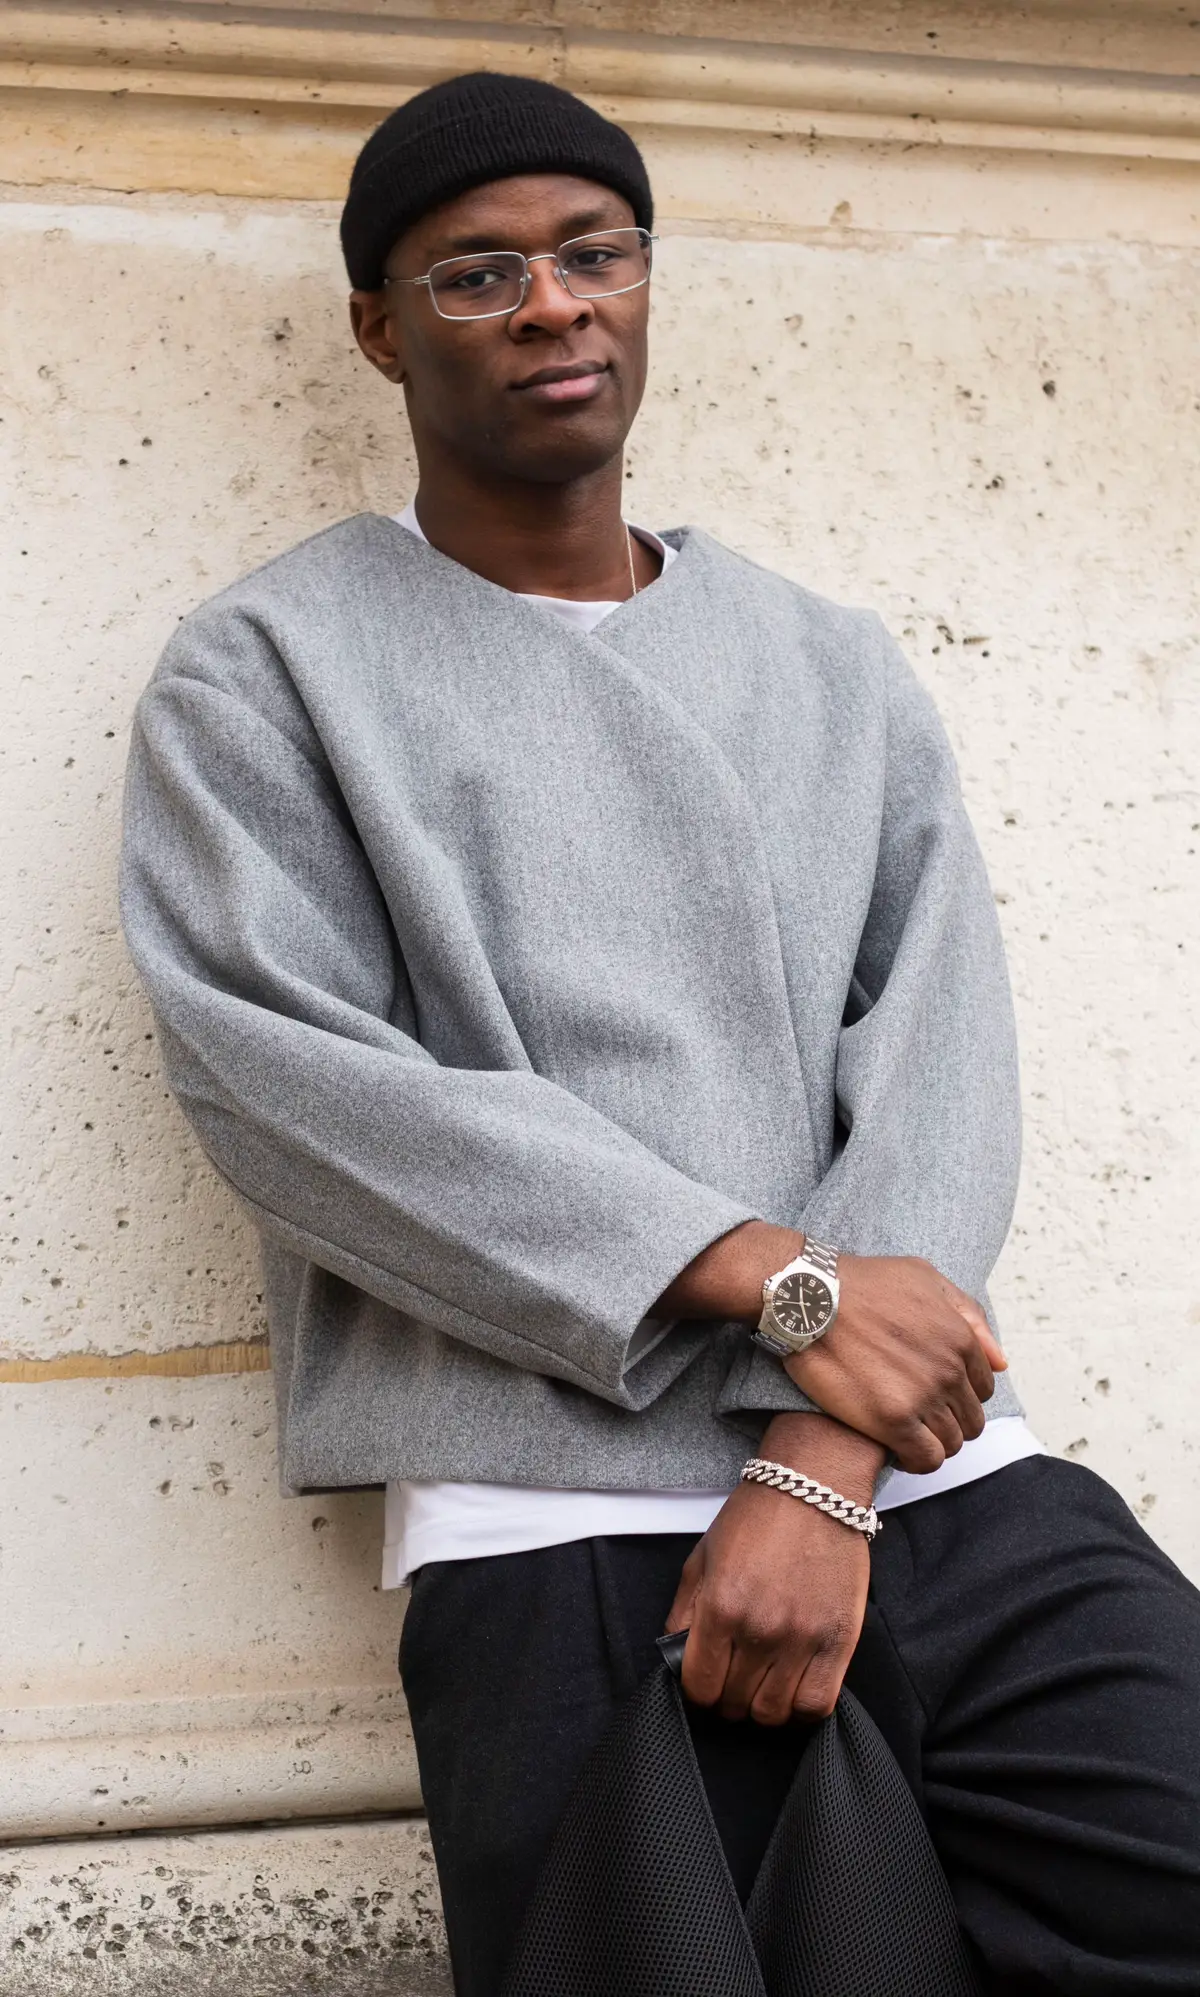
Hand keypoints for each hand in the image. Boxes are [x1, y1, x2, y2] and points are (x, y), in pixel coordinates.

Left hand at [665, 1414, 879, 1725]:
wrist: (813, 1488)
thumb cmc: (756, 1518)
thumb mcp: (702, 1558)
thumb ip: (683, 1612)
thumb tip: (676, 1655)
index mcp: (720, 1607)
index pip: (700, 1687)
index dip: (698, 1691)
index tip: (705, 1682)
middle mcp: (760, 1629)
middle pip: (735, 1704)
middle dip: (728, 1698)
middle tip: (734, 1679)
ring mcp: (802, 1638)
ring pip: (774, 1713)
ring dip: (763, 1707)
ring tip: (763, 1683)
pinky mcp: (840, 1640)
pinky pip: (817, 1704)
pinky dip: (801, 1708)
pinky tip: (793, 1687)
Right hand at [786, 1253, 1005, 1473]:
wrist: (809, 1297)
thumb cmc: (861, 1283)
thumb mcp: (924, 1278)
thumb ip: (968, 1316)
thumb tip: (1001, 1363)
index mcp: (960, 1339)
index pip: (982, 1389)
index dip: (958, 1395)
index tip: (931, 1395)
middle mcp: (949, 1370)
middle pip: (970, 1421)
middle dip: (947, 1421)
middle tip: (915, 1415)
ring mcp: (923, 1397)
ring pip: (950, 1444)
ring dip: (930, 1442)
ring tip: (903, 1431)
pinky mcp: (892, 1420)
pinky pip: (925, 1460)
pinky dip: (916, 1461)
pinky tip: (896, 1448)